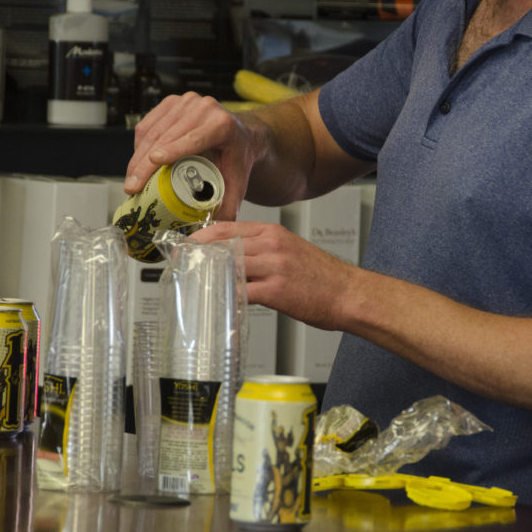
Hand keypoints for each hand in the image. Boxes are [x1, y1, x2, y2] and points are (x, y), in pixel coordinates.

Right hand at [124, 92, 255, 220]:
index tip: (154, 161)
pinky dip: (139, 146)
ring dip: (137, 157)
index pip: (194, 138)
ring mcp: (185, 101)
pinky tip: (136, 164)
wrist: (241, 134)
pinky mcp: (171, 102)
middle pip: (166, 137)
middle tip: (132, 188)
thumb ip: (230, 206)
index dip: (173, 149)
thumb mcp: (238, 181)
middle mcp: (204, 108)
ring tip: (131, 181)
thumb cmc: (237, 157)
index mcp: (222, 125)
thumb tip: (214, 229)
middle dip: (145, 164)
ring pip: (152, 131)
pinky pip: (147, 124)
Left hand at [191, 221, 357, 331]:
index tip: (186, 247)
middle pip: (222, 245)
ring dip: (208, 277)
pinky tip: (217, 303)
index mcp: (274, 232)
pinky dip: (227, 298)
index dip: (201, 237)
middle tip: (181, 266)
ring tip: (193, 285)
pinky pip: (242, 292)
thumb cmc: (323, 278)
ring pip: (229, 266)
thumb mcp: (291, 250)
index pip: (227, 228)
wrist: (350, 294)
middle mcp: (272, 244)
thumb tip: (234, 260)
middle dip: (197, 256)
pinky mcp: (277, 290)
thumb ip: (263, 250)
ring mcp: (274, 266)